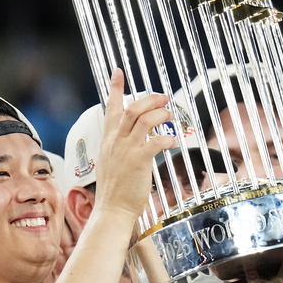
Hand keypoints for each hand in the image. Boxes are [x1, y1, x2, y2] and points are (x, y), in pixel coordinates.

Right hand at [93, 70, 175, 221]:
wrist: (112, 210)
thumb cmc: (114, 190)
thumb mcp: (111, 162)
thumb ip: (119, 146)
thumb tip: (133, 138)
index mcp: (108, 139)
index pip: (111, 107)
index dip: (116, 88)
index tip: (118, 72)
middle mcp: (116, 141)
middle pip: (133, 108)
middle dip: (150, 99)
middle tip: (164, 97)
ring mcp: (126, 149)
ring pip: (145, 119)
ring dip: (161, 114)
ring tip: (171, 116)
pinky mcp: (139, 160)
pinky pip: (157, 141)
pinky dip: (168, 138)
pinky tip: (174, 141)